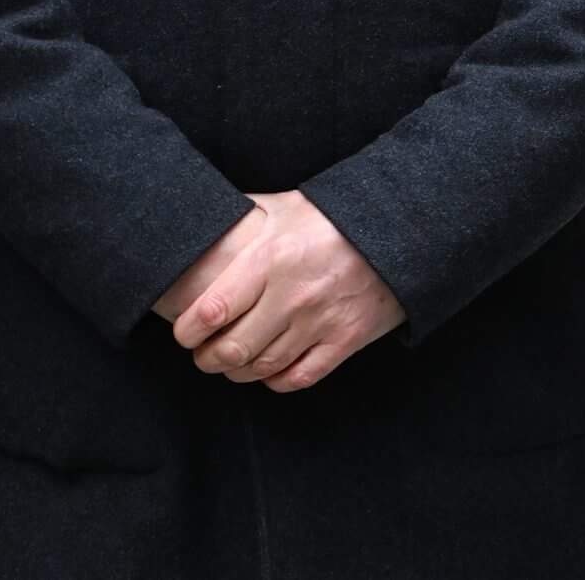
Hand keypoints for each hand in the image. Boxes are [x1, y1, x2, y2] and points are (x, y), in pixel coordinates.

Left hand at [172, 191, 404, 391]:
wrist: (400, 230)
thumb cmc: (333, 217)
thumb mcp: (286, 204)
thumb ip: (243, 211)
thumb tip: (200, 210)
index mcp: (272, 257)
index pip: (212, 310)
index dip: (188, 331)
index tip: (184, 332)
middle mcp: (294, 294)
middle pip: (232, 349)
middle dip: (208, 359)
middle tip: (203, 353)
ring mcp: (321, 321)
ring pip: (262, 367)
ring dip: (237, 372)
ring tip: (230, 362)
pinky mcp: (346, 339)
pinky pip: (299, 377)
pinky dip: (276, 380)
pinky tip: (269, 369)